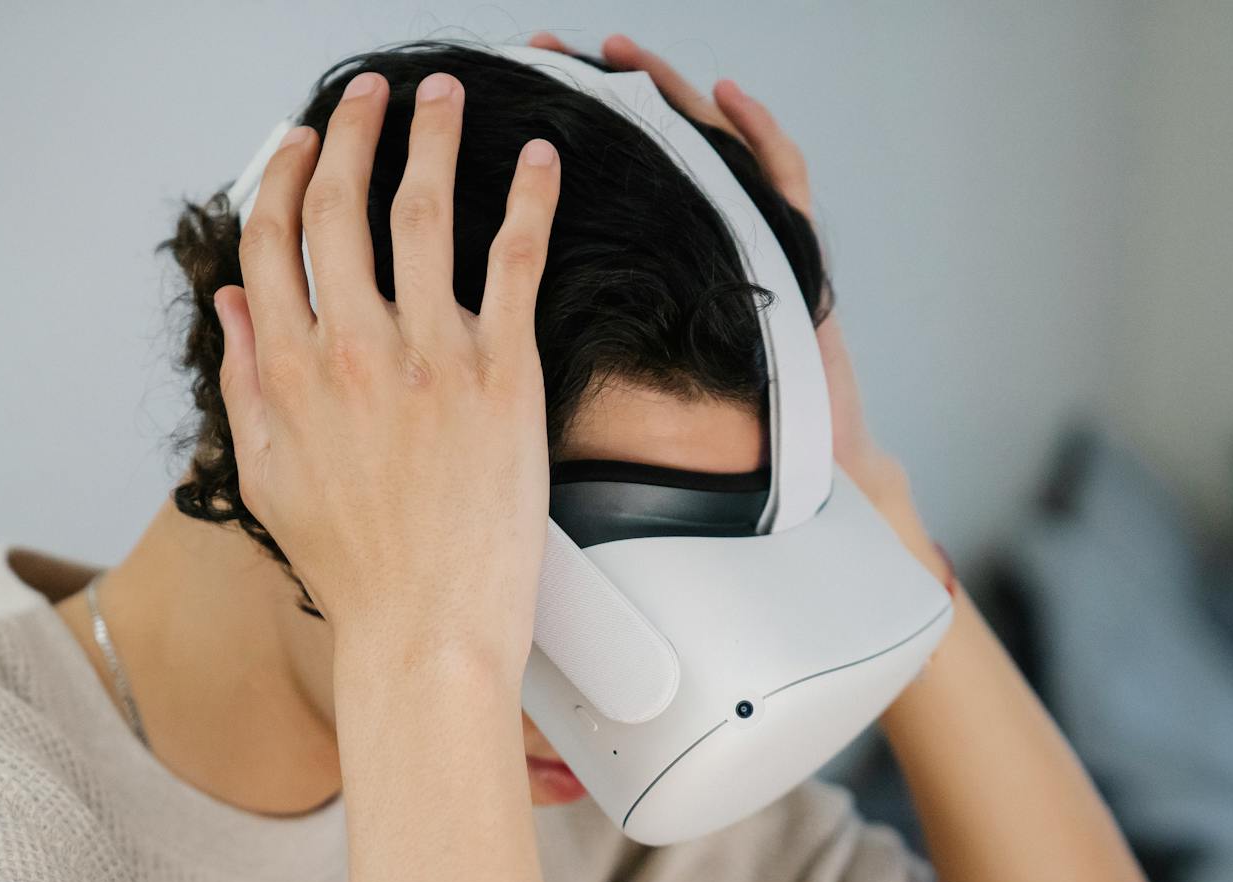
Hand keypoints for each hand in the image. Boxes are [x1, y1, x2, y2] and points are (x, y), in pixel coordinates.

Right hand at [213, 71, 562, 678]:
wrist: (426, 629)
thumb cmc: (353, 568)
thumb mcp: (266, 477)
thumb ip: (244, 379)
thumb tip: (233, 301)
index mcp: (288, 371)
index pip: (275, 240)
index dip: (287, 176)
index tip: (302, 141)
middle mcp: (352, 349)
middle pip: (344, 207)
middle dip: (355, 132)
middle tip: (373, 93)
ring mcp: (430, 355)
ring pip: (425, 212)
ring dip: (433, 137)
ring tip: (443, 94)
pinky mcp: (502, 373)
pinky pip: (516, 260)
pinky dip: (529, 200)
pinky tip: (540, 158)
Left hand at [529, 32, 910, 506]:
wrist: (760, 480)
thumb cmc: (673, 449)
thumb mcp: (581, 398)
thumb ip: (522, 357)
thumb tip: (439, 341)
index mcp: (631, 275)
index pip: (581, 191)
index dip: (539, 148)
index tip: (493, 104)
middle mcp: (683, 251)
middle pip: (636, 152)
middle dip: (590, 99)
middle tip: (543, 52)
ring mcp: (738, 246)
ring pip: (701, 149)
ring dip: (664, 95)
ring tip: (619, 51)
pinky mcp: (792, 254)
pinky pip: (781, 180)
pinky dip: (758, 134)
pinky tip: (727, 95)